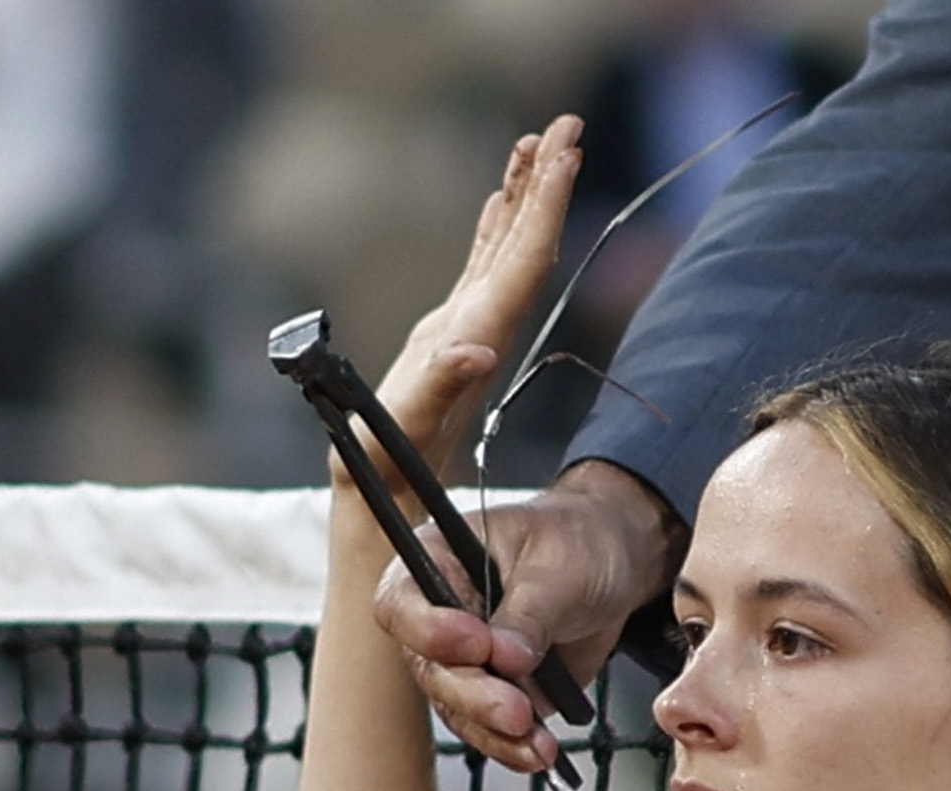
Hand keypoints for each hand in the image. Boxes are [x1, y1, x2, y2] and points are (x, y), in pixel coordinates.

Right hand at [342, 114, 583, 475]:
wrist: (385, 507)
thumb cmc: (382, 473)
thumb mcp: (401, 430)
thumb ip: (437, 388)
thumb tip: (475, 350)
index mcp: (477, 337)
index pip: (524, 260)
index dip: (546, 205)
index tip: (567, 153)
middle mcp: (480, 328)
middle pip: (525, 245)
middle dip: (546, 182)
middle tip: (567, 123)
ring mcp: (464, 330)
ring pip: (504, 250)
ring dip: (522, 197)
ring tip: (534, 143)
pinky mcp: (444, 338)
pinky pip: (477, 268)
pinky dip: (491, 228)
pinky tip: (499, 201)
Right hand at [375, 459, 684, 771]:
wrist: (617, 567)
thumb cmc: (578, 542)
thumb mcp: (559, 566)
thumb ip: (529, 613)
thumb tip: (505, 659)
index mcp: (437, 561)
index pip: (403, 603)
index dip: (430, 631)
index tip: (478, 645)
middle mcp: (440, 615)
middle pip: (429, 668)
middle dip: (472, 695)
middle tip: (516, 710)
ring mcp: (465, 660)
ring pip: (456, 707)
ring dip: (494, 732)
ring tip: (538, 744)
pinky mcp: (494, 692)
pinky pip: (490, 728)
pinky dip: (513, 746)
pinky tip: (539, 753)